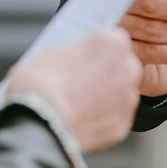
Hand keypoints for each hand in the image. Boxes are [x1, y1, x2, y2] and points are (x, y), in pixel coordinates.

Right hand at [8, 28, 141, 152]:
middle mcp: (129, 68)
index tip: (82, 59)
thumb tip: (73, 61)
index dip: (93, 51)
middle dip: (103, 74)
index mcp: (113, 42)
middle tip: (79, 83)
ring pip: (119, 94)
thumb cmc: (40, 85)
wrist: (37, 126)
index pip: (110, 41)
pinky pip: (113, 119)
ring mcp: (127, 99)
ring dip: (105, 98)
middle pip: (119, 67)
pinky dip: (101, 121)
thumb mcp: (50, 54)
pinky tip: (80, 122)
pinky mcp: (122, 126)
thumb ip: (74, 54)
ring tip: (77, 106)